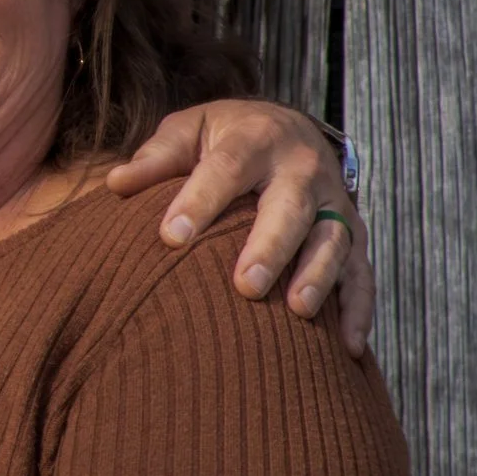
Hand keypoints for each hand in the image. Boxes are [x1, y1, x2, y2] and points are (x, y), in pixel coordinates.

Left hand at [102, 99, 375, 356]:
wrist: (288, 128)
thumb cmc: (224, 138)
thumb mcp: (189, 132)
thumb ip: (157, 159)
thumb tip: (114, 184)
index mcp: (255, 139)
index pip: (226, 169)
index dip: (199, 202)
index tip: (170, 237)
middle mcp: (302, 168)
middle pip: (289, 207)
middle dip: (270, 246)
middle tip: (246, 285)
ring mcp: (334, 202)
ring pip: (333, 239)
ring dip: (318, 275)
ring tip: (298, 310)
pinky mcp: (354, 234)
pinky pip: (362, 273)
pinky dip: (359, 309)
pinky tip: (347, 347)